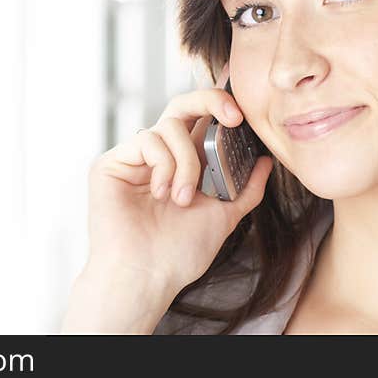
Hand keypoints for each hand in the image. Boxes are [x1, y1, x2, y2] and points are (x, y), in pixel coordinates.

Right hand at [83, 62, 272, 300]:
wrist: (147, 277)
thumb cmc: (180, 253)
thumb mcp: (224, 216)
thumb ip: (245, 188)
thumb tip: (266, 161)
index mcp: (183, 164)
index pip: (200, 121)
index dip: (219, 105)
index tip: (243, 113)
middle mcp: (158, 156)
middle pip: (182, 105)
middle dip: (211, 100)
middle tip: (233, 117)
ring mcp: (133, 158)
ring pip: (169, 125)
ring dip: (186, 162)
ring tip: (182, 198)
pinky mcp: (111, 163)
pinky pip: (147, 140)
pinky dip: (163, 165)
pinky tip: (161, 193)